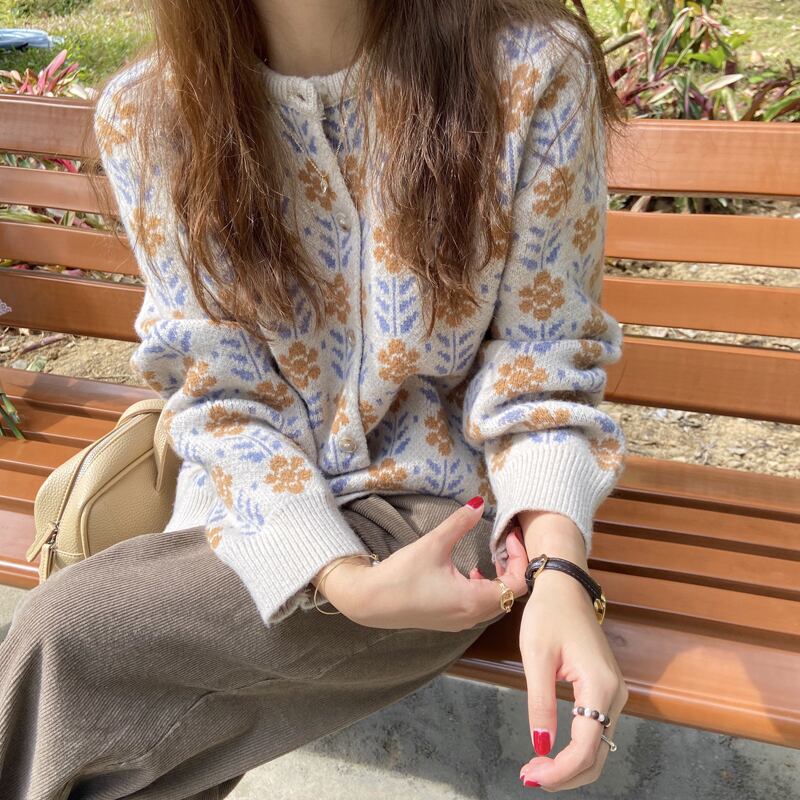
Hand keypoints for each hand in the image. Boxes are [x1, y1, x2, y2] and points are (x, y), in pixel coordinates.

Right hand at [311, 496, 528, 630]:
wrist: (370, 602)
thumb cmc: (402, 576)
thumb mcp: (433, 544)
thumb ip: (460, 523)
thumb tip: (479, 503)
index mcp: (474, 601)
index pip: (517, 584)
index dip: (519, 557)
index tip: (508, 536)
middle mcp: (472, 617)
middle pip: (510, 594)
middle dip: (512, 565)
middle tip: (504, 541)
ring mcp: (461, 622)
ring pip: (496, 601)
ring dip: (499, 577)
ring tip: (492, 554)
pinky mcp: (450, 620)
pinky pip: (480, 606)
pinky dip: (485, 587)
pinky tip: (471, 572)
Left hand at [516, 511, 628, 791]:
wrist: (565, 588)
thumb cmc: (548, 615)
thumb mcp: (536, 657)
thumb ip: (540, 703)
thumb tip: (541, 746)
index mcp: (599, 685)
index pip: (585, 747)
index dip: (559, 770)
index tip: (531, 775)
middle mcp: (614, 693)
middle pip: (597, 755)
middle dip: (565, 774)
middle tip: (530, 775)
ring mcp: (613, 693)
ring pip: (598, 747)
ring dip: (570, 764)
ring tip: (535, 766)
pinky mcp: (605, 690)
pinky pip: (595, 731)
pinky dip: (576, 749)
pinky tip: (551, 750)